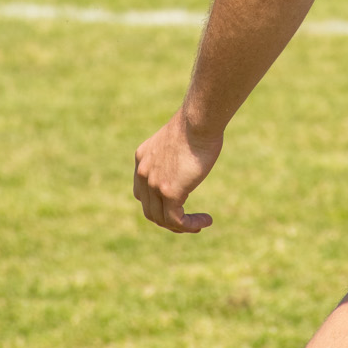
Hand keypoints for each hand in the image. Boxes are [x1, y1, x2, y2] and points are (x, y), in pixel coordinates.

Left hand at [133, 110, 221, 233]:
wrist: (198, 121)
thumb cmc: (197, 125)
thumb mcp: (178, 140)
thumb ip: (176, 155)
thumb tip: (188, 162)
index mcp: (142, 158)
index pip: (142, 192)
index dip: (158, 204)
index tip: (179, 205)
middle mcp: (142, 172)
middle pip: (150, 209)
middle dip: (168, 220)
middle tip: (188, 222)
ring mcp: (153, 184)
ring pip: (161, 219)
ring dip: (181, 226)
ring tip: (200, 224)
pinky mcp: (169, 192)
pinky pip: (176, 220)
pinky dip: (190, 225)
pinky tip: (206, 220)